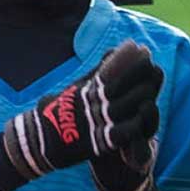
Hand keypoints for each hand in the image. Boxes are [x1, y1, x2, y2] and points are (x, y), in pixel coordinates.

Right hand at [0, 42, 158, 190]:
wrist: (37, 143)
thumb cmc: (58, 113)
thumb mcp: (75, 90)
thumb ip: (95, 73)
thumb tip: (112, 52)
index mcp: (81, 91)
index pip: (105, 71)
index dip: (123, 58)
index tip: (138, 46)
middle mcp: (86, 105)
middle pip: (116, 85)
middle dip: (134, 71)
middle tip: (150, 59)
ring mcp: (92, 125)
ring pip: (120, 107)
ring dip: (138, 93)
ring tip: (152, 82)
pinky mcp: (97, 145)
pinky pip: (119, 134)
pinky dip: (133, 124)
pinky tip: (144, 113)